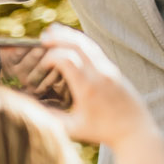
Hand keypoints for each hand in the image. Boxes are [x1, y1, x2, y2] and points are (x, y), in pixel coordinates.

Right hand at [39, 25, 154, 147]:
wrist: (135, 131)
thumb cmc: (103, 132)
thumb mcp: (73, 128)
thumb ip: (51, 118)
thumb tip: (28, 109)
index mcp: (88, 88)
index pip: (66, 60)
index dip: (51, 57)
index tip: (42, 64)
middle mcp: (100, 75)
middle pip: (78, 46)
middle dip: (59, 38)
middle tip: (43, 38)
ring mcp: (110, 71)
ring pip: (89, 45)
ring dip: (70, 36)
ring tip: (54, 31)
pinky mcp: (115, 71)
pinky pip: (96, 50)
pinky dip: (82, 42)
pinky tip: (72, 41)